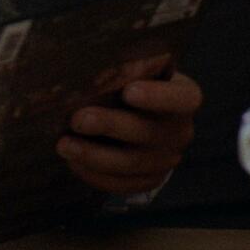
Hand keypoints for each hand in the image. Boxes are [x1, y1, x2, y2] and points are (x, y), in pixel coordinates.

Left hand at [56, 71, 201, 195]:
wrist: (141, 114)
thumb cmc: (134, 82)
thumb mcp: (136, 70)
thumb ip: (122, 68)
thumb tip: (84, 66)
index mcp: (185, 97)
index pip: (183, 99)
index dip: (158, 97)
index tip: (129, 91)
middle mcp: (180, 131)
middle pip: (148, 133)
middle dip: (109, 126)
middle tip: (78, 119)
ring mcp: (166, 159)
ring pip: (131, 163)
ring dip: (94, 155)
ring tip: (64, 145)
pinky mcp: (149, 180)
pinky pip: (122, 183)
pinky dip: (95, 174)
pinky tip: (73, 162)